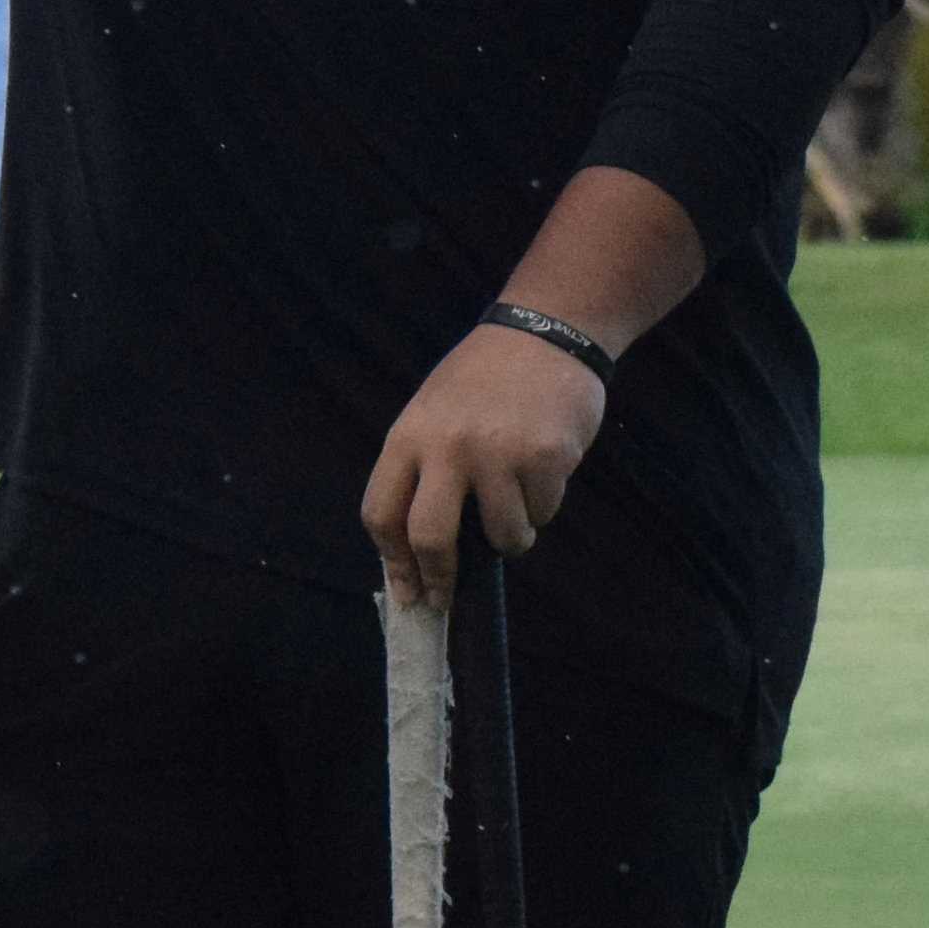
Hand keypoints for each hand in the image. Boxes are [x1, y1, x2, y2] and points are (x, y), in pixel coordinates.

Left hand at [364, 326, 607, 610]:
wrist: (545, 332)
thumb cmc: (482, 378)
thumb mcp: (432, 413)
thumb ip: (421, 469)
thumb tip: (416, 549)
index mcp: (409, 436)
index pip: (381, 513)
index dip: (392, 562)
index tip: (406, 590)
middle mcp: (448, 447)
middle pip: (430, 538)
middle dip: (438, 578)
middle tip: (446, 596)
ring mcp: (499, 454)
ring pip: (502, 536)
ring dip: (512, 539)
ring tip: (516, 516)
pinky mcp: (547, 458)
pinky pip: (543, 512)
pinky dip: (543, 508)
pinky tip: (543, 473)